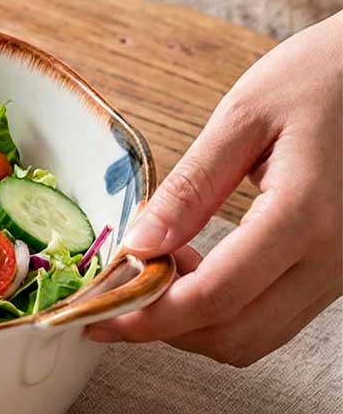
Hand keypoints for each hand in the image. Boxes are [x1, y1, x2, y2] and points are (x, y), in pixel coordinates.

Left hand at [88, 12, 341, 365]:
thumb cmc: (321, 77)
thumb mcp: (243, 117)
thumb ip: (190, 188)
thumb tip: (138, 246)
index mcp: (306, 216)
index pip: (213, 297)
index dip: (145, 317)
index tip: (96, 318)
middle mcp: (335, 258)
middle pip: (236, 336)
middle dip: (166, 329)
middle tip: (118, 295)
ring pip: (259, 335)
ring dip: (196, 323)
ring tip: (156, 270)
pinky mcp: (342, 269)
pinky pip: (278, 315)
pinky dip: (227, 309)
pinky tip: (196, 265)